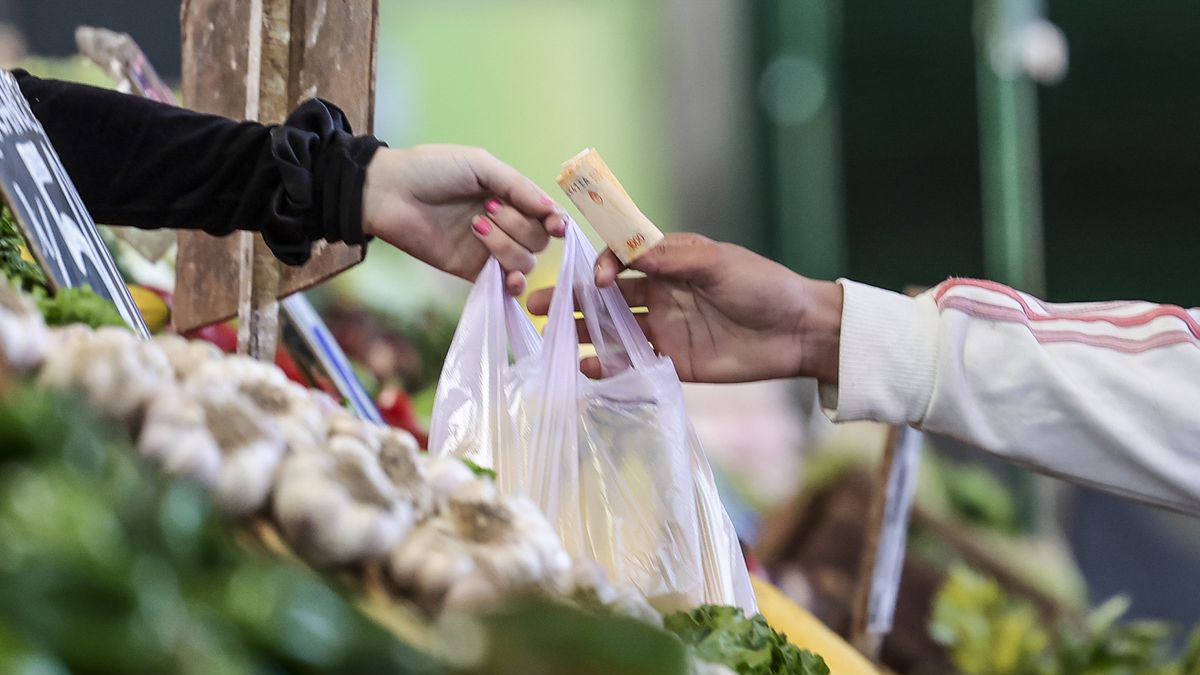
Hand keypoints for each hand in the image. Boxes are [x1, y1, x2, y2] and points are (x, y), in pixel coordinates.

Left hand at [361, 145, 567, 294]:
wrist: (389, 193)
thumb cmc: (432, 169)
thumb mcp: (480, 165)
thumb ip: (518, 186)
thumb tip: (553, 211)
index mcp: (509, 196)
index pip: (545, 215)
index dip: (555, 222)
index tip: (555, 224)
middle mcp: (505, 224)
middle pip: (538, 240)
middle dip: (519, 226)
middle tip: (487, 210)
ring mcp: (489, 249)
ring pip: (524, 261)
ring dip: (507, 246)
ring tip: (476, 226)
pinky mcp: (472, 272)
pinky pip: (504, 285)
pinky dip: (513, 284)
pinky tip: (508, 278)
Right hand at [527, 233, 843, 383]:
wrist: (799, 331)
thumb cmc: (762, 285)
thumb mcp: (717, 262)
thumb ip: (670, 258)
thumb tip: (625, 253)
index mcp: (669, 262)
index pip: (620, 260)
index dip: (600, 267)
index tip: (595, 279)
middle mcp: (660, 294)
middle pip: (606, 296)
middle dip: (572, 298)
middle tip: (535, 303)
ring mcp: (664, 329)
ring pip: (613, 329)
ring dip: (582, 332)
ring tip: (552, 339)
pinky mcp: (673, 362)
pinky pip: (633, 363)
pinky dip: (608, 366)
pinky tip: (587, 369)